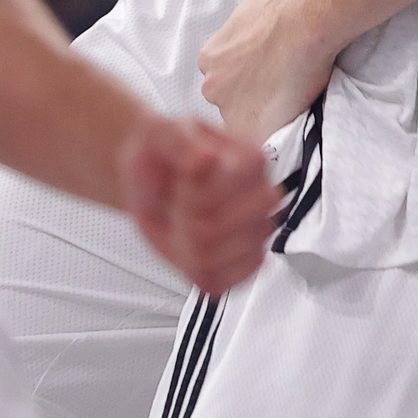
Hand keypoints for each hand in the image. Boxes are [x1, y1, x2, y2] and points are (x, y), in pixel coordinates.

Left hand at [118, 111, 275, 297]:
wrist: (154, 177)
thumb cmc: (164, 154)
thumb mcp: (162, 135)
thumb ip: (181, 142)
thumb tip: (204, 159)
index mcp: (251, 159)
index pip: (232, 186)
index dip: (195, 190)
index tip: (181, 181)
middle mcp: (262, 196)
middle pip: (227, 228)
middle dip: (187, 221)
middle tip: (177, 207)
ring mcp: (256, 233)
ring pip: (220, 258)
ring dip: (185, 246)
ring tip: (179, 227)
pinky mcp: (245, 263)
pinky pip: (225, 283)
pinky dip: (197, 272)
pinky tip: (189, 252)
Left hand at [197, 0, 338, 149]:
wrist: (302, 26)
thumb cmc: (283, 11)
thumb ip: (249, 4)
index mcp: (209, 58)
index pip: (220, 76)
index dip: (242, 77)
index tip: (260, 74)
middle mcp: (212, 85)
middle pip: (227, 100)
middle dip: (247, 97)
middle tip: (274, 89)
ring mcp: (229, 109)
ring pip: (242, 120)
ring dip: (259, 115)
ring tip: (285, 104)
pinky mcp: (251, 127)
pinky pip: (258, 138)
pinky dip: (271, 132)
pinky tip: (287, 121)